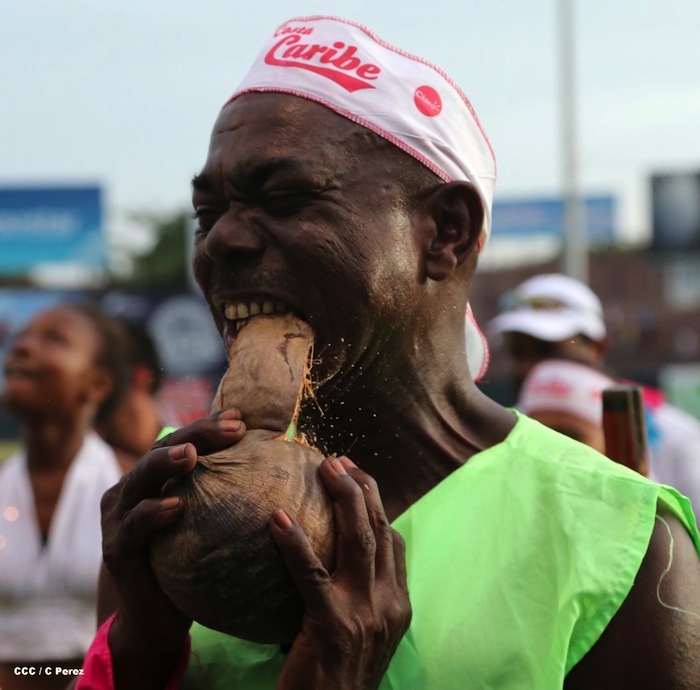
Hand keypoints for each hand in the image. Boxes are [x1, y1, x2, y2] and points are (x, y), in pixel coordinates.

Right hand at [99, 409, 246, 688]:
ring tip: (193, 455)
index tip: (242, 419)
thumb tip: (278, 471)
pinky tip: (177, 507)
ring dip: (166, 463)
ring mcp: (119, 517)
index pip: (182, 441)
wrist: (157, 621)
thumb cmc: (190, 564)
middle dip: (197, 434)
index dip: (209, 426)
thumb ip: (226, 496)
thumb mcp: (207, 524)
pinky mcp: (117, 548)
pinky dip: (153, 513)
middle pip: (162, 449)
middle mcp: (133, 490)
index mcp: (155, 479)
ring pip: (140, 478)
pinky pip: (135, 526)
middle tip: (231, 427)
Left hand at [270, 456, 410, 689]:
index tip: (357, 476)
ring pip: (359, 541)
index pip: (395, 541)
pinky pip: (311, 574)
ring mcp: (364, 614)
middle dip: (362, 488)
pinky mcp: (331, 626)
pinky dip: (295, 543)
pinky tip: (278, 520)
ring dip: (344, 498)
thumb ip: (359, 598)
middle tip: (338, 460)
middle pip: (380, 530)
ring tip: (325, 468)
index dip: (378, 504)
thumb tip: (331, 560)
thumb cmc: (338, 679)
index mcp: (398, 606)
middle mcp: (389, 605)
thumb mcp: (363, 637)